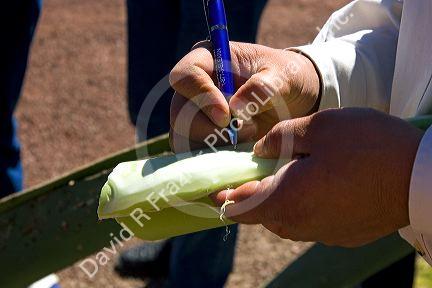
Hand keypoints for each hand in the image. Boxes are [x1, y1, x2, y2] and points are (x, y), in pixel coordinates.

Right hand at [169, 41, 319, 151]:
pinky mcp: (201, 140)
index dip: (200, 96)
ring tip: (244, 142)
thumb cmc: (286, 78)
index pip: (184, 75)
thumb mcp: (284, 76)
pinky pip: (194, 156)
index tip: (226, 117)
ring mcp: (194, 116)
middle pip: (179, 113)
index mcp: (207, 61)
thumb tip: (235, 108)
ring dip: (212, 147)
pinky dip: (212, 163)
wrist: (294, 101)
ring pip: (183, 138)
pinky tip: (236, 159)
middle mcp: (194, 89)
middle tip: (241, 133)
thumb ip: (263, 86)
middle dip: (209, 129)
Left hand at [211, 108, 423, 246]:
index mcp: (285, 200)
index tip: (213, 189)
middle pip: (261, 213)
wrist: (422, 177)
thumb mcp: (317, 127)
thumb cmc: (368, 147)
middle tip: (257, 169)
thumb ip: (278, 139)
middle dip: (252, 193)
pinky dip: (303, 203)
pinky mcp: (342, 234)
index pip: (239, 206)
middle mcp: (299, 225)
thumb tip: (258, 151)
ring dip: (279, 198)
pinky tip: (318, 184)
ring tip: (289, 173)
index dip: (223, 195)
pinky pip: (310, 220)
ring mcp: (322, 233)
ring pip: (285, 217)